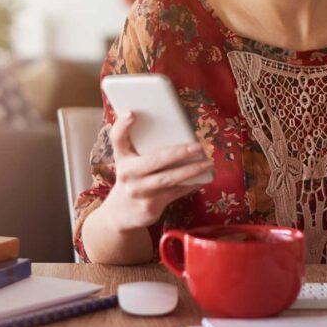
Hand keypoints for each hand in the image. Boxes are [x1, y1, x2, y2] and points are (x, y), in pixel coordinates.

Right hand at [100, 111, 213, 230]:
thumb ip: (142, 146)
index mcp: (122, 157)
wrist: (120, 213)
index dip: (123, 126)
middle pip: (155, 160)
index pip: (118, 139)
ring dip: (191, 170)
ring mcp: (138, 191)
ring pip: (168, 178)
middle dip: (179, 152)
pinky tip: (203, 178)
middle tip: (198, 146)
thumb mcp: (129, 161)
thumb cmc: (132, 178)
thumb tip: (178, 130)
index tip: (132, 114)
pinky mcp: (149, 206)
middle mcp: (127, 174)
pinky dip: (190, 185)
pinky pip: (174, 193)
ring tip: (208, 163)